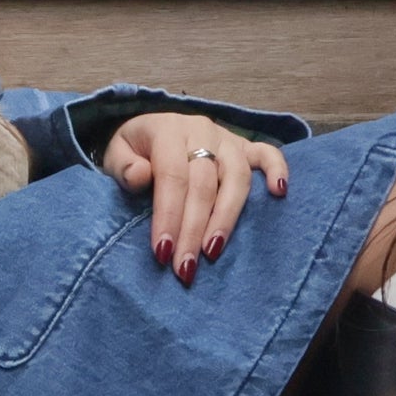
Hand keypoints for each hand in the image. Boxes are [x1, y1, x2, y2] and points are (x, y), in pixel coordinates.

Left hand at [100, 113, 289, 285]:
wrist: (150, 129)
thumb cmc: (134, 150)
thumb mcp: (116, 153)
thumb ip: (123, 165)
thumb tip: (140, 176)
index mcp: (168, 131)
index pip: (173, 177)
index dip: (169, 215)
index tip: (163, 253)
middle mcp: (202, 131)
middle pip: (204, 184)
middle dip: (194, 229)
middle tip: (185, 267)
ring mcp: (227, 139)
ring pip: (236, 177)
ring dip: (227, 217)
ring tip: (214, 251)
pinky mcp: (245, 146)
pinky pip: (268, 153)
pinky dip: (278, 170)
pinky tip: (279, 193)